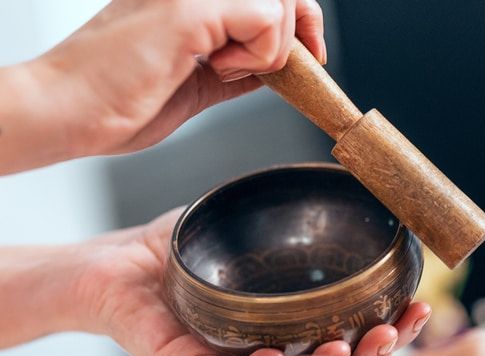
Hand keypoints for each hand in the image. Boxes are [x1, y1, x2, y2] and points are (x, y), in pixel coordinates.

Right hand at [32, 0, 326, 159]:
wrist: (69, 111)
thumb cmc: (118, 100)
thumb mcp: (199, 83)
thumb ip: (238, 68)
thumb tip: (279, 68)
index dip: (302, 17)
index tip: (310, 54)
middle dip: (300, 30)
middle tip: (285, 66)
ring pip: (278, 0)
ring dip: (271, 48)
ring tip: (225, 70)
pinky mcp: (188, 8)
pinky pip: (265, 18)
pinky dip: (259, 56)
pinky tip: (219, 69)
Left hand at [77, 209, 431, 355]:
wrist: (110, 264)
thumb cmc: (177, 249)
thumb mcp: (245, 223)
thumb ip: (290, 215)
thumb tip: (346, 183)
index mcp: (296, 321)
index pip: (357, 330)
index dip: (394, 323)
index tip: (419, 305)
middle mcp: (275, 347)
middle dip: (378, 350)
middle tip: (395, 332)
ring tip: (349, 346)